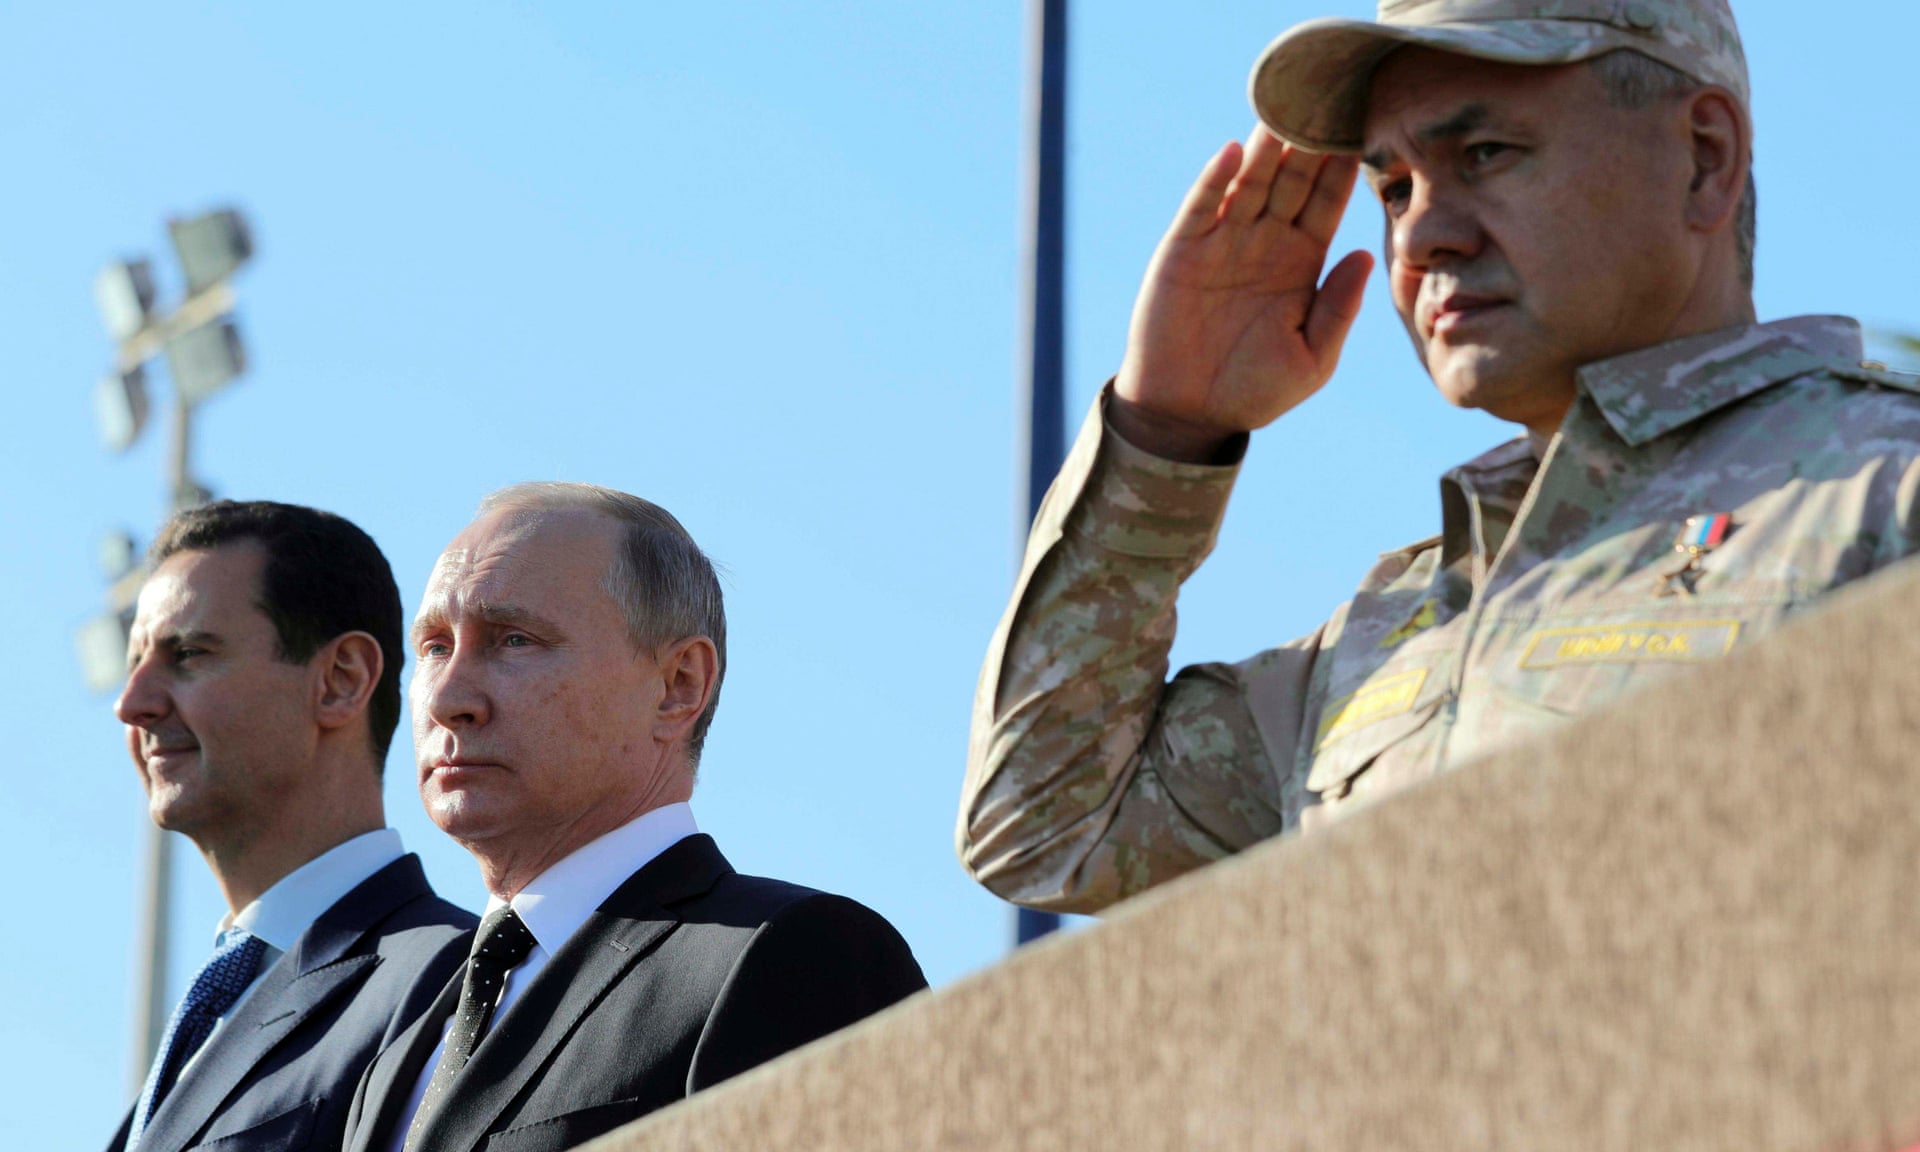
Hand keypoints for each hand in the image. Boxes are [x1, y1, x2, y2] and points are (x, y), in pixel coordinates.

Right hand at [1112, 129, 1372, 462]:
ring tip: (1286, 111)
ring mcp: (1222, 243)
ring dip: (1267, 148)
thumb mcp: (1312, 360)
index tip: (1367, 129)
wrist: (1188, 414)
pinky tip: (1233, 151)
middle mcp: (1264, 243)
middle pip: (1292, 181)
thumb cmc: (1253, 392)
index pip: (1327, 204)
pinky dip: (1214, 179)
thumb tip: (1362, 257)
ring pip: (1249, 183)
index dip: (1344, 170)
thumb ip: (1338, 310)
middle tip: (1331, 100)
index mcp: (1302, 263)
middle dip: (1310, 144)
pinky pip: (1201, 207)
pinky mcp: (1182, 251)